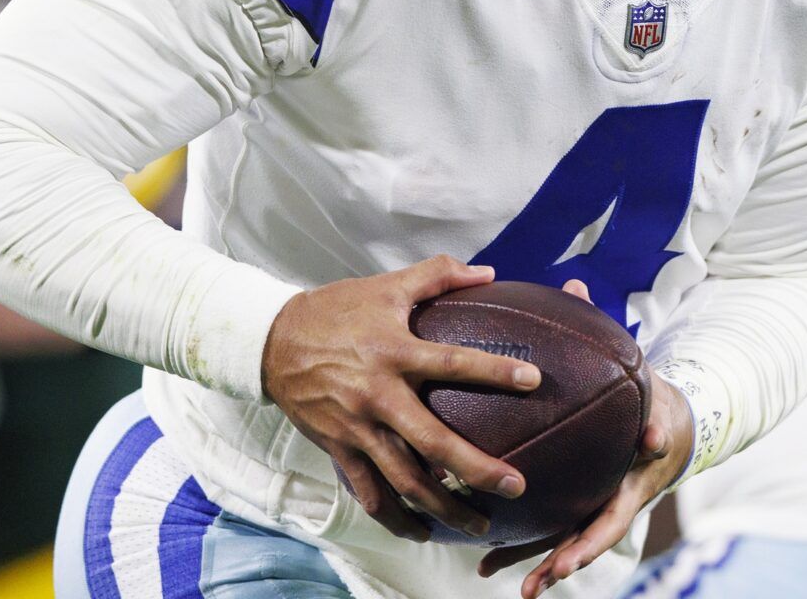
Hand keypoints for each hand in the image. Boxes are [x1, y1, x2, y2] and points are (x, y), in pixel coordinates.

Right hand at [261, 255, 540, 541]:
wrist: (271, 343)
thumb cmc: (335, 310)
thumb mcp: (387, 285)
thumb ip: (438, 276)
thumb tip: (488, 274)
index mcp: (394, 351)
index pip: (452, 362)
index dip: (493, 371)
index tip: (534, 380)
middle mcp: (378, 396)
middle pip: (434, 442)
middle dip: (477, 468)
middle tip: (516, 485)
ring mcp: (358, 428)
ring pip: (405, 480)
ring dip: (444, 507)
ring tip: (478, 524)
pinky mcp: (340, 450)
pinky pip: (370, 494)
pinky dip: (397, 518)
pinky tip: (423, 532)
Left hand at [477, 279, 692, 597]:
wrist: (672, 424)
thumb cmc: (648, 394)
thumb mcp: (636, 366)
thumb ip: (604, 330)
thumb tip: (575, 284)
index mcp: (637, 469)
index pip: (621, 501)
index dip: (606, 516)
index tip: (589, 529)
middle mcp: (619, 495)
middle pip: (596, 532)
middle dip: (571, 556)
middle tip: (546, 575)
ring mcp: (601, 505)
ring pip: (571, 540)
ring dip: (542, 563)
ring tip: (503, 578)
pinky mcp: (582, 507)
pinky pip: (551, 528)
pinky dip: (522, 545)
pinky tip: (483, 555)